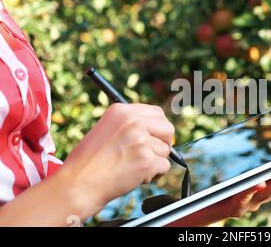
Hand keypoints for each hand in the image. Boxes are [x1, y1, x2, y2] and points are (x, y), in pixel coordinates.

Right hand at [60, 103, 174, 219]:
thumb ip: (131, 126)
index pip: (157, 113)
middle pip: (168, 129)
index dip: (159, 128)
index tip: (155, 138)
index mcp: (121, 111)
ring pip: (165, 151)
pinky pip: (164, 167)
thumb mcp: (106, 130)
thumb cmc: (89, 162)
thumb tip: (159, 130)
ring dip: (154, 162)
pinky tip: (136, 176)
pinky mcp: (146, 160)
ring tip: (133, 167)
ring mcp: (141, 141)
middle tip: (151, 154)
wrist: (77, 184)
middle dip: (164, 143)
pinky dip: (154, 174)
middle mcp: (132, 122)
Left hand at [169, 154, 270, 226]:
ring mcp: (246, 204)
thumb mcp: (236, 175)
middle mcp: (258, 196)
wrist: (190, 213)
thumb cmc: (215, 191)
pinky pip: (241, 197)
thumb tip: (265, 135)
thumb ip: (251, 163)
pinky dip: (252, 189)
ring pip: (268, 190)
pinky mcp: (229, 208)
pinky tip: (260, 181)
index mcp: (261, 186)